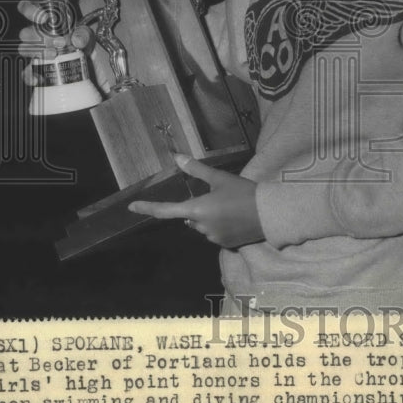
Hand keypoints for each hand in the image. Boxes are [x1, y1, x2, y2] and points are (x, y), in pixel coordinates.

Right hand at [16, 0, 96, 86]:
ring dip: (39, 52)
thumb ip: (82, 34)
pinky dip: (31, 75)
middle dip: (41, 38)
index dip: (29, 10)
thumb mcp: (84, 33)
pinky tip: (40, 78)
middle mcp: (34, 34)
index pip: (26, 8)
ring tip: (55, 55)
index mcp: (43, 21)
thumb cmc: (78, 39)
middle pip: (25, 33)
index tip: (44, 18)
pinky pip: (26, 72)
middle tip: (59, 42)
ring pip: (24, 49)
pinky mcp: (34, 67)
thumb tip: (76, 40)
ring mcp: (33, 50)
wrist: (81, 57)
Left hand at [128, 154, 264, 248]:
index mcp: (197, 210)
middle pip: (189, 218)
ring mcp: (213, 238)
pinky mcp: (225, 245)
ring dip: (208, 217)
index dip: (147, 208)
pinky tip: (234, 217)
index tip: (131, 207)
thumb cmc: (243, 192)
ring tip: (229, 206)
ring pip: (202, 226)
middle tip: (217, 196)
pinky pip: (214, 233)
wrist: (270, 213)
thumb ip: (196, 170)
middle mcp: (201, 227)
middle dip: (197, 208)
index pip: (165, 211)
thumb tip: (177, 157)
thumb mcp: (219, 178)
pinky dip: (219, 225)